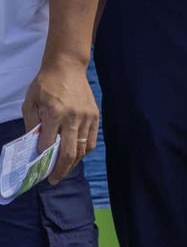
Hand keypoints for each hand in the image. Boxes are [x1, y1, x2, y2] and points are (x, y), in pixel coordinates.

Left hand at [21, 59, 98, 184]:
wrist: (67, 66)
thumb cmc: (45, 83)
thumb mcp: (30, 102)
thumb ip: (32, 125)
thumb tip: (35, 146)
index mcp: (54, 112)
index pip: (48, 145)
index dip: (42, 159)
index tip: (38, 167)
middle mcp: (73, 116)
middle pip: (69, 152)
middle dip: (60, 170)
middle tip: (53, 180)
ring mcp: (86, 116)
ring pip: (82, 149)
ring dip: (72, 164)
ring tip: (64, 170)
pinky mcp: (95, 115)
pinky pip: (91, 141)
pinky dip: (83, 152)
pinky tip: (75, 156)